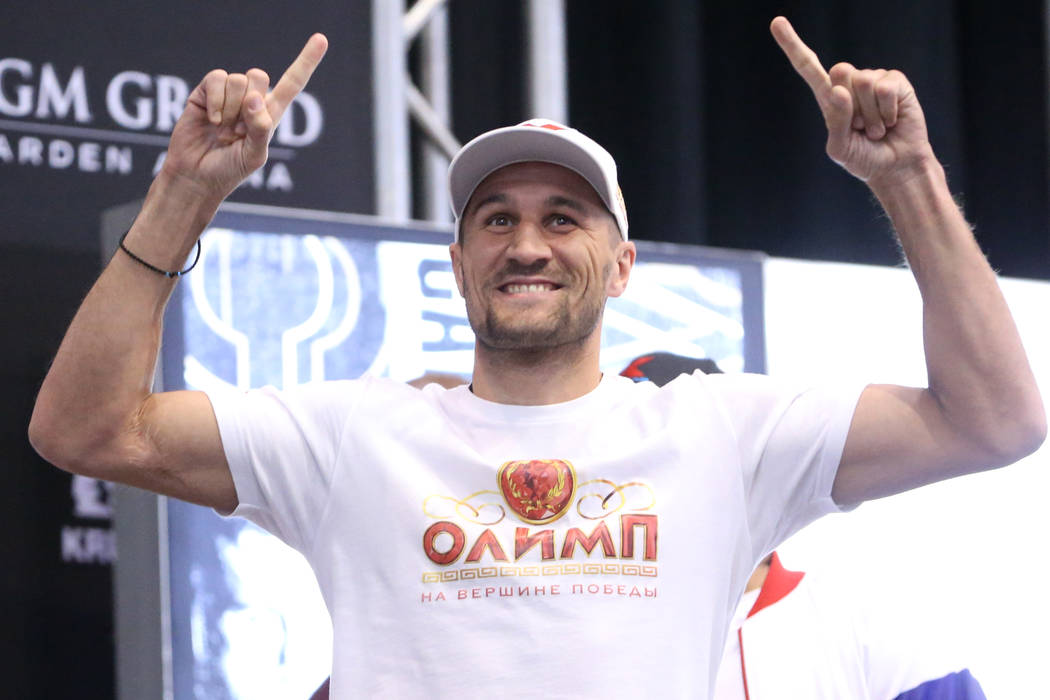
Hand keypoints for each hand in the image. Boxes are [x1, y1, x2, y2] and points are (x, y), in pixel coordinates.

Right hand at [161, 34, 328, 199]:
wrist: (196, 176)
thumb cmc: (229, 169)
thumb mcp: (254, 155)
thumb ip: (260, 129)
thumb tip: (255, 98)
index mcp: (269, 114)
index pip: (292, 83)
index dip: (306, 61)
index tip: (321, 40)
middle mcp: (250, 100)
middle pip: (259, 76)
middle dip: (249, 103)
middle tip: (237, 132)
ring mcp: (227, 95)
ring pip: (237, 79)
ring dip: (230, 110)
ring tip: (222, 131)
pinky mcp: (204, 93)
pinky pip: (216, 79)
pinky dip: (215, 102)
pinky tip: (211, 121)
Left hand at [770, 17, 933, 185]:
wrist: (896, 167)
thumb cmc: (864, 158)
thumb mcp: (840, 148)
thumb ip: (836, 123)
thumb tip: (839, 90)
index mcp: (829, 98)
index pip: (808, 67)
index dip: (793, 45)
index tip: (777, 23)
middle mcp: (849, 84)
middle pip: (839, 70)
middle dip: (850, 104)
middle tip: (861, 127)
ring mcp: (873, 79)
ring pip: (863, 81)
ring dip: (870, 115)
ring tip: (876, 129)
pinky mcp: (895, 81)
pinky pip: (885, 88)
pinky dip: (887, 112)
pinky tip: (891, 121)